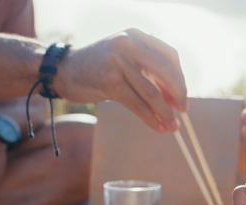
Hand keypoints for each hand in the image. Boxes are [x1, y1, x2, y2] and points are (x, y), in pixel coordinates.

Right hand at [53, 28, 187, 132]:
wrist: (62, 70)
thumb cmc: (98, 67)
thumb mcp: (124, 57)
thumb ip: (148, 69)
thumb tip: (176, 96)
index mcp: (136, 35)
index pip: (170, 55)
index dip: (180, 78)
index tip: (183, 96)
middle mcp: (128, 44)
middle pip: (166, 72)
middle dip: (178, 95)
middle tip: (183, 111)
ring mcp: (118, 62)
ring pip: (152, 93)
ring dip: (165, 113)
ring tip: (172, 126)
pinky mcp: (110, 82)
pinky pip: (138, 104)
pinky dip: (151, 118)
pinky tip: (158, 127)